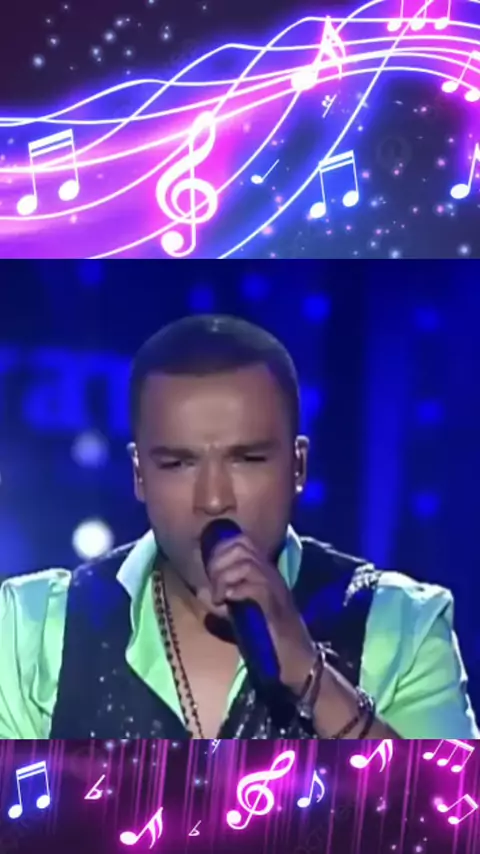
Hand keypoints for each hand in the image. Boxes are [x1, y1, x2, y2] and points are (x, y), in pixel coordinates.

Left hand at [205, 533, 316, 694]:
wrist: (296, 662)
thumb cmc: (268, 639)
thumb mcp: (242, 612)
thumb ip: (227, 598)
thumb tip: (201, 592)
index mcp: (264, 573)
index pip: (242, 541)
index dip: (220, 550)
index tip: (210, 573)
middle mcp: (271, 575)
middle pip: (242, 547)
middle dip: (219, 562)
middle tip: (214, 587)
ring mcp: (275, 590)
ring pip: (246, 563)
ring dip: (225, 577)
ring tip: (218, 597)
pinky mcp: (275, 608)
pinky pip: (255, 587)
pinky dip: (236, 591)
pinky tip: (227, 603)